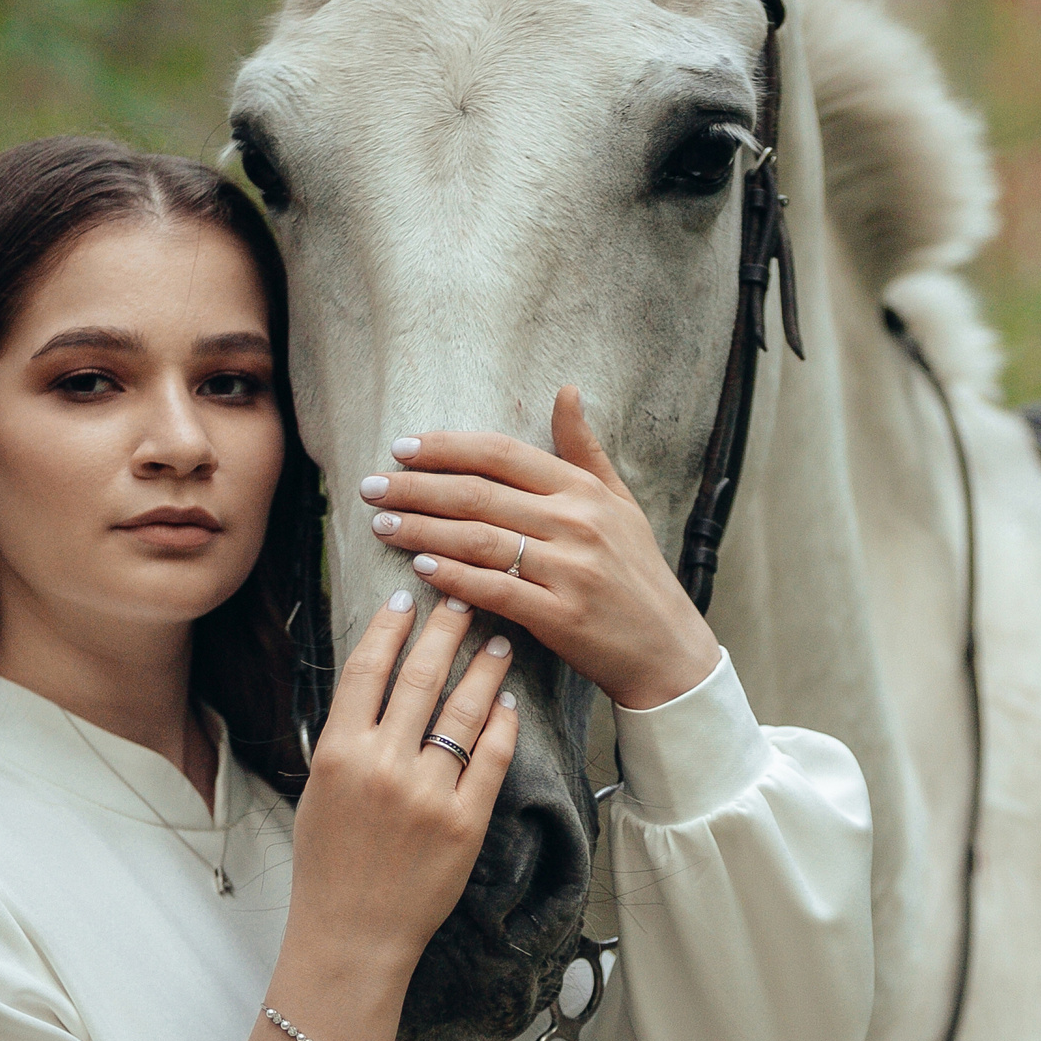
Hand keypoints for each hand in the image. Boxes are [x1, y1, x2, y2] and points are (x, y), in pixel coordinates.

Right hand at [250, 590, 518, 1040]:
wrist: (351, 935)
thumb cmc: (329, 866)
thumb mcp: (318, 791)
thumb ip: (345, 738)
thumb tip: (373, 684)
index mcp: (339, 753)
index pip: (366, 670)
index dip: (388, 627)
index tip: (406, 597)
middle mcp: (382, 766)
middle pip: (420, 678)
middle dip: (445, 630)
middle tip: (463, 598)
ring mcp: (427, 793)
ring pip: (463, 711)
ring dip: (483, 668)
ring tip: (498, 641)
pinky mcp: (465, 821)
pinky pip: (492, 758)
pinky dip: (502, 724)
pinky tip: (507, 702)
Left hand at [360, 385, 720, 710]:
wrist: (668, 649)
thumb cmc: (637, 573)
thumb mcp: (620, 503)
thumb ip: (584, 449)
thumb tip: (566, 390)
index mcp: (583, 491)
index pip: (503, 455)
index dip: (447, 447)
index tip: (402, 448)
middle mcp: (576, 524)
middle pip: (479, 495)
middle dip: (416, 488)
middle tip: (371, 487)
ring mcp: (568, 570)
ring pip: (479, 540)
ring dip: (423, 531)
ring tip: (382, 526)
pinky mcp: (560, 616)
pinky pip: (494, 590)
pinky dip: (453, 577)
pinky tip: (420, 569)